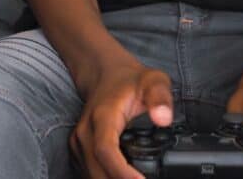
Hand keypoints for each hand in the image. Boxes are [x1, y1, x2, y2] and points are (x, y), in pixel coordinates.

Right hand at [72, 57, 174, 178]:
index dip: (122, 172)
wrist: (104, 74)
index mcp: (103, 116)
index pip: (106, 150)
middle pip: (97, 170)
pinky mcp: (80, 150)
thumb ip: (160, 98)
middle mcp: (85, 131)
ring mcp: (79, 142)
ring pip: (92, 175)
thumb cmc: (129, 80)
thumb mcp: (153, 80)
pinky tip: (124, 178)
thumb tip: (163, 119)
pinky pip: (90, 172)